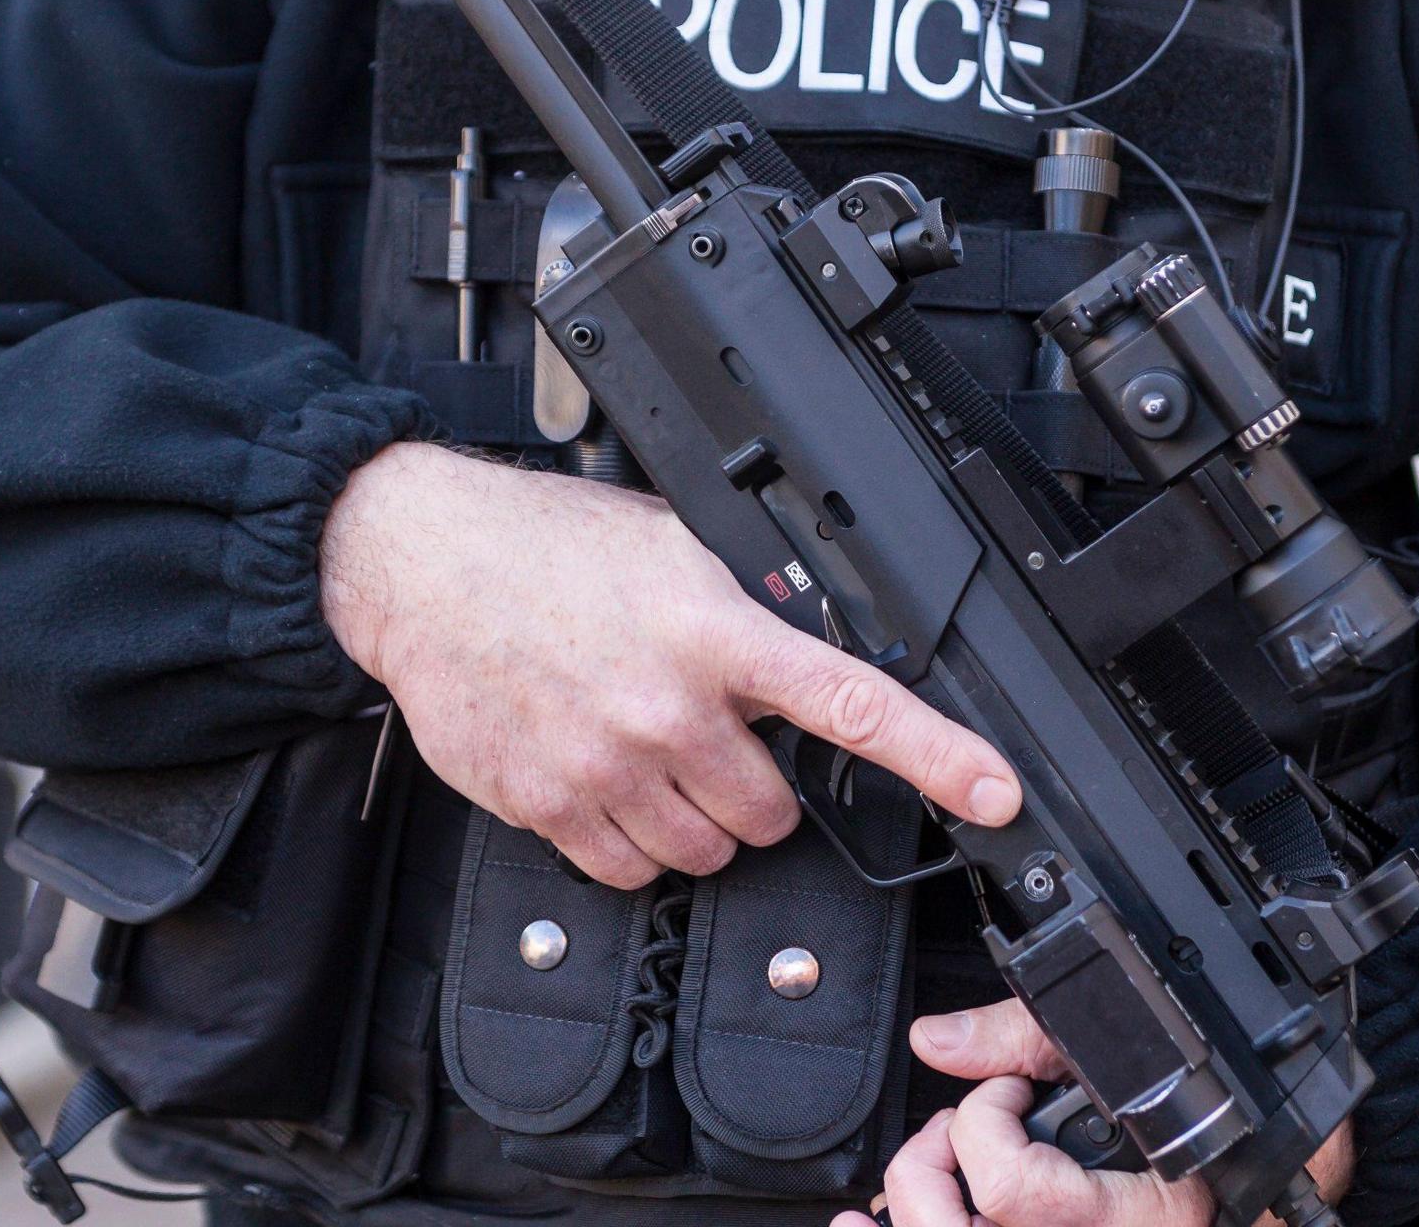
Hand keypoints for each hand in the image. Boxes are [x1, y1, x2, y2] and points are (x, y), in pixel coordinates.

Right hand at [319, 443, 1020, 888]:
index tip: (996, 792)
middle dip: (757, 787)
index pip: (850, 704)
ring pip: (706, 853)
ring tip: (650, 751)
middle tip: (712, 738)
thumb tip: (812, 646)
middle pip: (773, 814)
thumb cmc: (549, 547)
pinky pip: (630, 871)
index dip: (938, 755)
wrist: (422, 563)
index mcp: (713, 630)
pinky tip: (605, 779)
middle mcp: (666, 707)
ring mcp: (603, 766)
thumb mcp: (673, 547)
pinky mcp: (547, 807)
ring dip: (695, 819)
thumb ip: (747, 608)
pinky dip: (631, 841)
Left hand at [831, 998, 1352, 1226]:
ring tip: (937, 1168)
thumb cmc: (1210, 1131)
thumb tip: (938, 1038)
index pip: (1017, 1193)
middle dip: (930, 1168)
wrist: (1278, 1189)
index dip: (987, 1125)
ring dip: (913, 1204)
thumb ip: (1028, 1038)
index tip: (1010, 1093)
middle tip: (960, 1132)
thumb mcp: (1128, 1065)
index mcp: (1135, 1213)